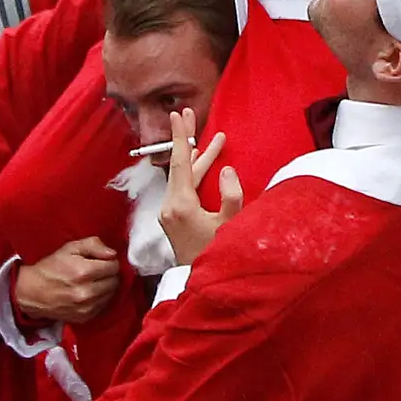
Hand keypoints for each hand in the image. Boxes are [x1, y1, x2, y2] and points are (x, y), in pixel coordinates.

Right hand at [12, 236, 122, 326]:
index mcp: (84, 272)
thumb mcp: (70, 248)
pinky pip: (103, 306)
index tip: (100, 261)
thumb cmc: (51, 267)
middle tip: (97, 271)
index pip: (114, 267)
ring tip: (92, 282)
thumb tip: (113, 254)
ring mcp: (87, 307)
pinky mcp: (85, 317)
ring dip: (106, 287)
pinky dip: (100, 298)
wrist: (32, 292)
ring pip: (111, 294)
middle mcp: (87, 292)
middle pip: (115, 281)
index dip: (108, 261)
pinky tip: (89, 293)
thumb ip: (94, 245)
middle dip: (109, 274)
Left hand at [160, 112, 241, 266]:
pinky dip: (193, 173)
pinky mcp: (173, 220)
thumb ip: (231, 196)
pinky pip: (182, 188)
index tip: (176, 115)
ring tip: (212, 140)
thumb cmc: (216, 257)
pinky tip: (203, 164)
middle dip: (188, 141)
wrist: (199, 286)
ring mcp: (169, 214)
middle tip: (188, 114)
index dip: (179, 137)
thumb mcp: (230, 226)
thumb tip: (226, 169)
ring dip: (196, 158)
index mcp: (180, 206)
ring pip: (182, 178)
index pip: (179, 163)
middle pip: (179, 166)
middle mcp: (169, 207)